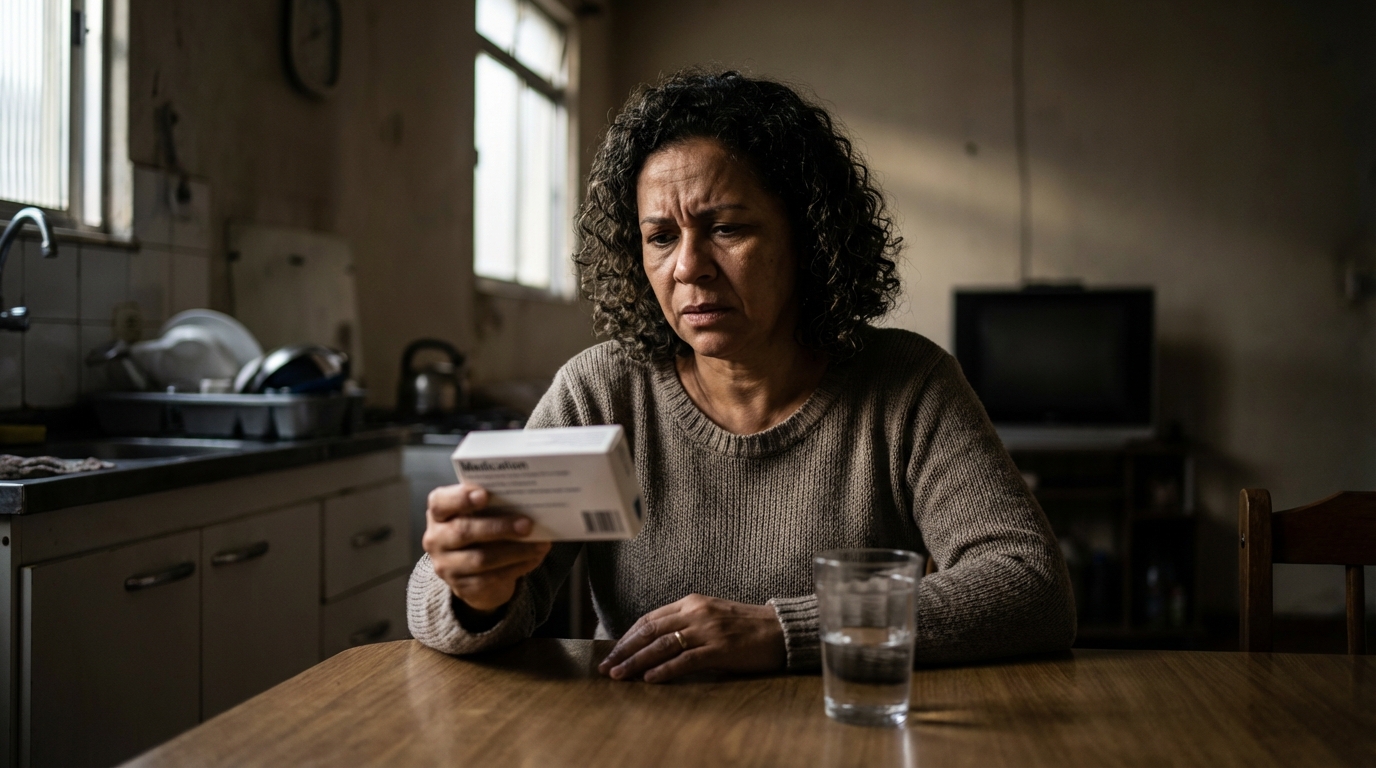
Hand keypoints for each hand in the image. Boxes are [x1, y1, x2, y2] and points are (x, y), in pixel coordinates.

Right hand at [422, 482, 551, 612]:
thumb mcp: (480, 514)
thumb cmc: (480, 528)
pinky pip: (491, 578)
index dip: (461, 498)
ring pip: (481, 559)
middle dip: (499, 527)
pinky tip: (535, 558)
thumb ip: (494, 505)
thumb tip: (528, 502)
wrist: (472, 570)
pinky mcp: (461, 587)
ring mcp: (446, 566)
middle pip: (463, 532)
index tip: (485, 494)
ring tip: (540, 545)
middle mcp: (436, 539)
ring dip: (515, 551)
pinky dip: (517, 567)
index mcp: (439, 513)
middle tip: (527, 524)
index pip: (441, 503)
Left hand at [597, 594, 785, 683]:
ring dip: (637, 661)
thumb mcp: (711, 617)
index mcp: (691, 602)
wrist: (781, 630)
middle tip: (607, 666)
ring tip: (620, 675)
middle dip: (624, 650)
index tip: (613, 652)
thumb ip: (685, 625)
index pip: (650, 619)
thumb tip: (655, 645)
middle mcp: (696, 612)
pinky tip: (650, 678)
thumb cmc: (746, 627)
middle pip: (650, 631)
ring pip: (662, 645)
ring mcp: (708, 629)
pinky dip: (665, 669)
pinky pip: (686, 659)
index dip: (628, 636)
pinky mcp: (720, 648)